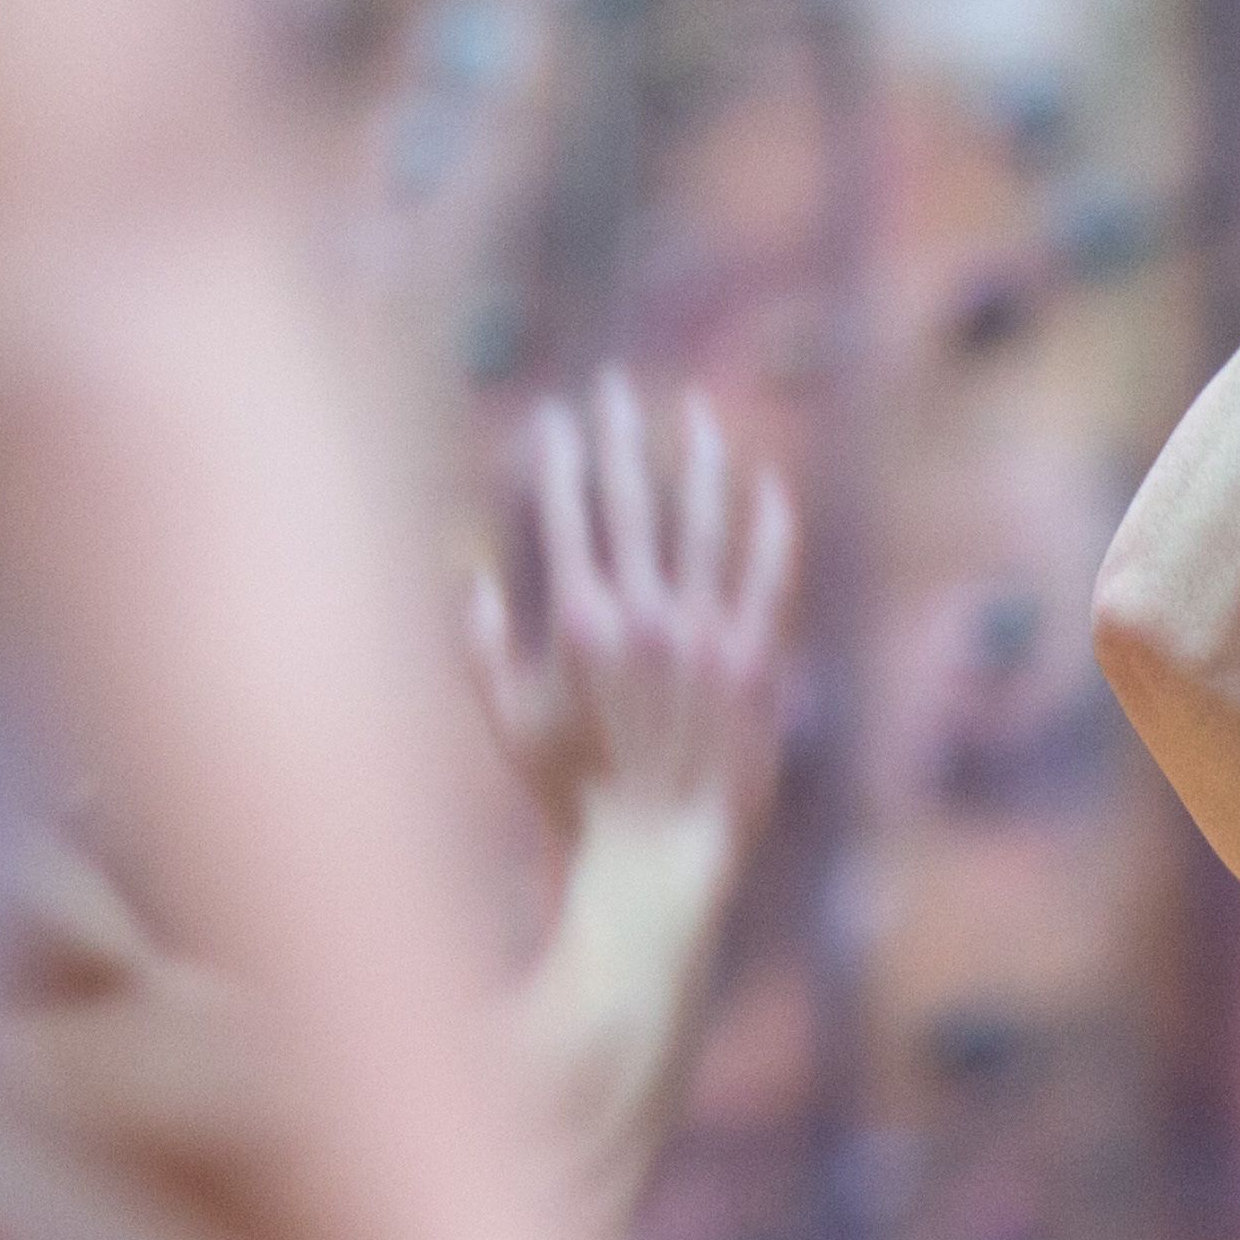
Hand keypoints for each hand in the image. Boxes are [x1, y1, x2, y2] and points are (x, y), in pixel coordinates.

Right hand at [471, 371, 793, 850]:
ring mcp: (704, 630)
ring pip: (704, 518)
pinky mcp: (755, 657)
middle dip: (619, 432)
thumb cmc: (569, 794)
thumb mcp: (503, 719)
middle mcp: (642, 612)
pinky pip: (767, 572)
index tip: (558, 416)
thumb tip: (470, 575)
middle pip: (631, 495)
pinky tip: (768, 485)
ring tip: (696, 413)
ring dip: (698, 457)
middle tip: (616, 387)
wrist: (652, 852)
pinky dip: (769, 523)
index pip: (565, 509)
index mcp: (577, 618)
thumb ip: (478, 644)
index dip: (560, 455)